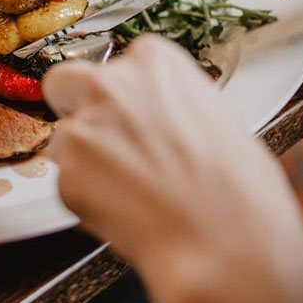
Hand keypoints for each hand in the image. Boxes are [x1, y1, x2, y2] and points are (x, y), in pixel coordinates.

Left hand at [44, 36, 302, 302]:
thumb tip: (158, 115)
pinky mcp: (67, 175)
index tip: (131, 114)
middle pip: (64, 81)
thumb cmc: (239, 186)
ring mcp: (84, 128)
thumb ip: (172, 104)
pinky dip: (88, 200)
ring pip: (63, 140)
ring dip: (84, 162)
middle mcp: (110, 84)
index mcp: (153, 60)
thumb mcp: (217, 117)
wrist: (225, 242)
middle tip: (101, 141)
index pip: (116, 63)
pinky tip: (127, 213)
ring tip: (131, 192)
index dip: (120, 94)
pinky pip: (68, 184)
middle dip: (74, 106)